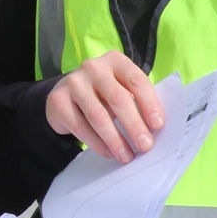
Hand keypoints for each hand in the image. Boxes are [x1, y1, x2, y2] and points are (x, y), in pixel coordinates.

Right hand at [44, 51, 163, 162]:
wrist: (65, 96)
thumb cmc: (103, 94)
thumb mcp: (121, 89)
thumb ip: (137, 102)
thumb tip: (154, 130)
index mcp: (115, 60)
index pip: (136, 81)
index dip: (149, 104)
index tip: (158, 125)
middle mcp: (93, 67)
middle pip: (118, 98)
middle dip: (134, 125)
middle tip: (145, 146)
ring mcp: (73, 82)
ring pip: (98, 115)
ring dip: (115, 140)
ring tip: (127, 156)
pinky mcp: (58, 100)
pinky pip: (80, 126)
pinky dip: (96, 143)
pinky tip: (108, 153)